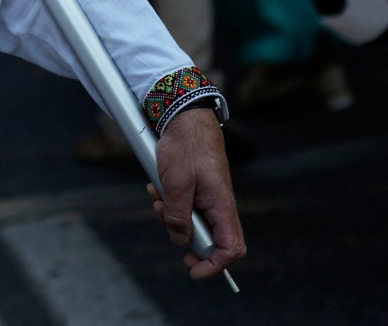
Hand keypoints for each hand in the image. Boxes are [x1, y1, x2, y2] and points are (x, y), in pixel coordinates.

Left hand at [148, 109, 246, 281]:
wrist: (184, 116)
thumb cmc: (186, 146)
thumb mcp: (176, 183)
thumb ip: (178, 216)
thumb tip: (180, 242)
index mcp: (222, 206)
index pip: (231, 248)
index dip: (214, 266)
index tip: (192, 270)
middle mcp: (218, 205)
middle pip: (207, 240)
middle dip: (181, 236)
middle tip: (163, 218)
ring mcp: (207, 198)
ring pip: (190, 223)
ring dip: (170, 215)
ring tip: (157, 195)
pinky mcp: (196, 190)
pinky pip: (183, 206)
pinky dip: (168, 201)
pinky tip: (157, 186)